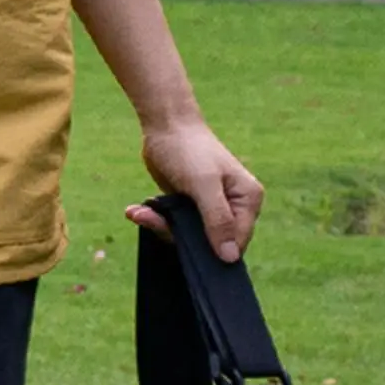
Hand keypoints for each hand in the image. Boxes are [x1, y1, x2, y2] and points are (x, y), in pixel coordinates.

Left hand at [125, 119, 263, 262]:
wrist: (164, 127)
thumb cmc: (189, 150)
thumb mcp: (203, 185)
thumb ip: (217, 220)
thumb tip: (230, 258)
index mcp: (247, 200)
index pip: (236, 242)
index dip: (211, 249)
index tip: (180, 238)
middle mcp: (233, 206)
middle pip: (209, 243)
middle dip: (176, 234)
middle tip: (150, 218)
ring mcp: (210, 208)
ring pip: (186, 236)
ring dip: (160, 225)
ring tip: (138, 211)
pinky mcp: (188, 206)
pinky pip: (173, 225)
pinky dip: (154, 219)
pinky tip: (136, 210)